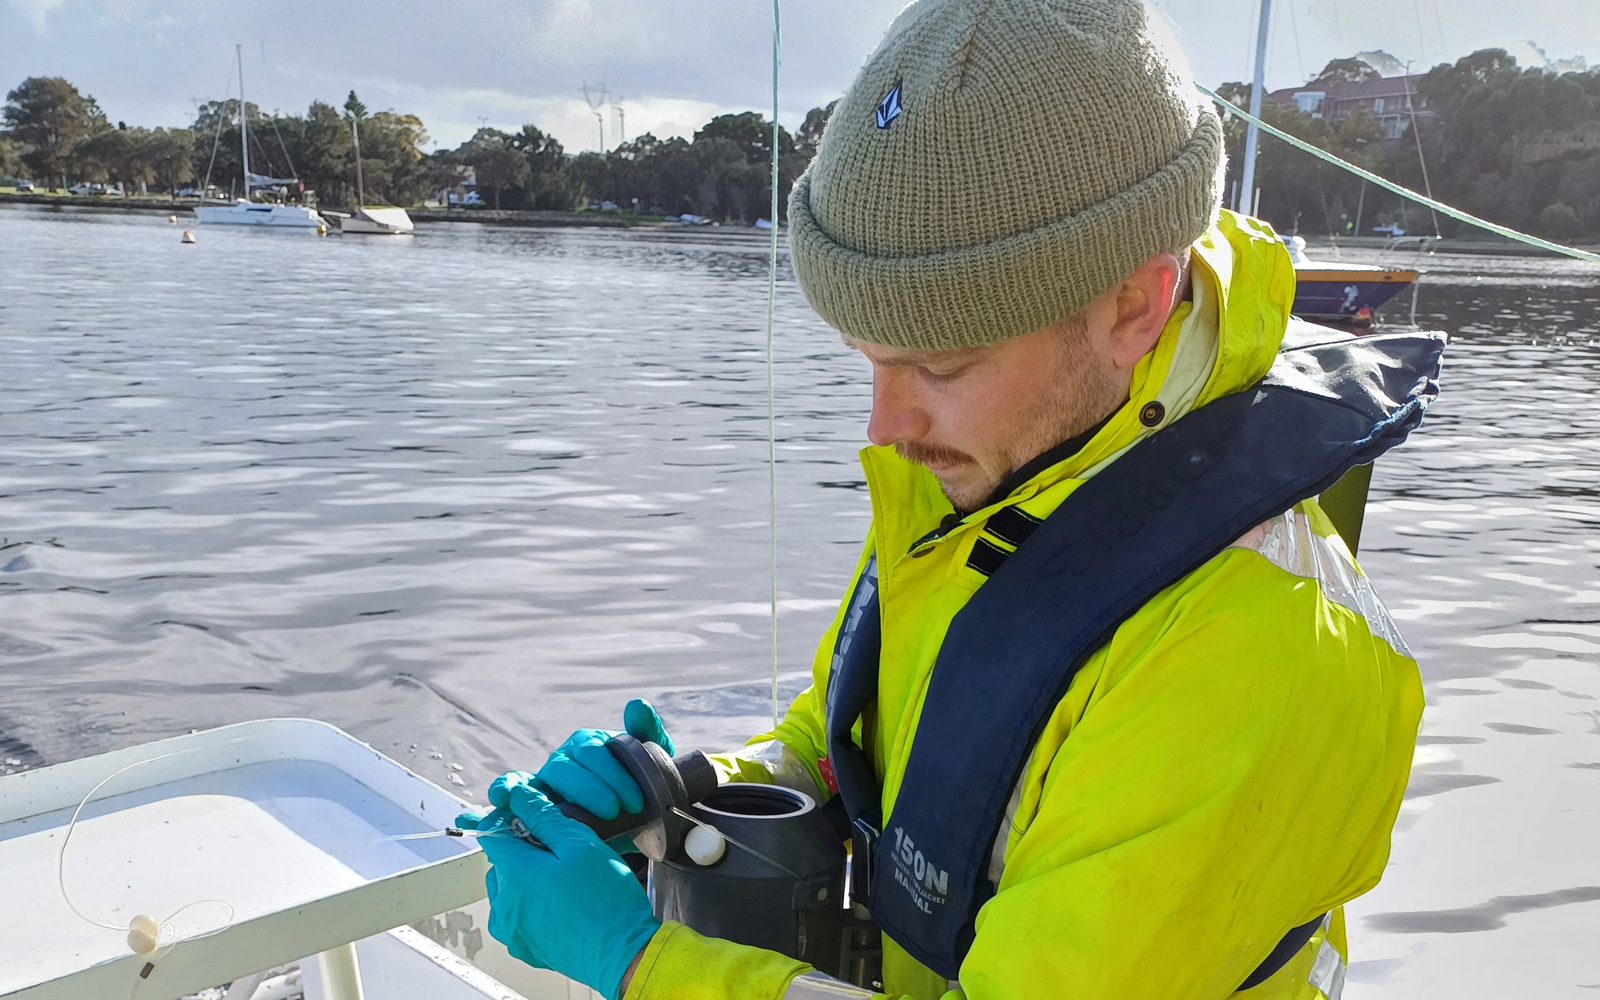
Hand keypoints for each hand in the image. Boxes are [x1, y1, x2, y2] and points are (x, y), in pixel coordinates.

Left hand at [476, 786, 660, 999]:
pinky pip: (517, 915)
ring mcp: (511, 930)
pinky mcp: (524, 947)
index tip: (531, 816)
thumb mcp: (580, 844)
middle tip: (559, 851)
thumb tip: (520, 796)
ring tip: (563, 880)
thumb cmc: (606, 901)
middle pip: (501, 863)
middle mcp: (503, 905)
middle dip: (524, 852)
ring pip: (508, 889)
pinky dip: (532, 904)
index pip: (492, 834)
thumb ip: (545, 817)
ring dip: (527, 879)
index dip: (511, 818)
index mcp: (514, 874)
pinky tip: (562, 902)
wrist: (623, 952)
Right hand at [520, 698, 675, 819]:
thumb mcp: (650, 761)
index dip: (614, 775)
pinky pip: (514, 787)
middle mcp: (565, 759)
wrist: (631, 823)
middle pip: (569, 768)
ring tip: (574, 816)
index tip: (634, 800)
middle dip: (592, 789)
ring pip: (544, 778)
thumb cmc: (638, 788)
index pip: (595, 752)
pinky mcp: (531, 799)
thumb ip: (646, 731)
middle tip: (615, 810)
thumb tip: (636, 706)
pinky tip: (502, 797)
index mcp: (589, 745)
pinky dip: (505, 787)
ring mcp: (546, 778)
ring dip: (559, 797)